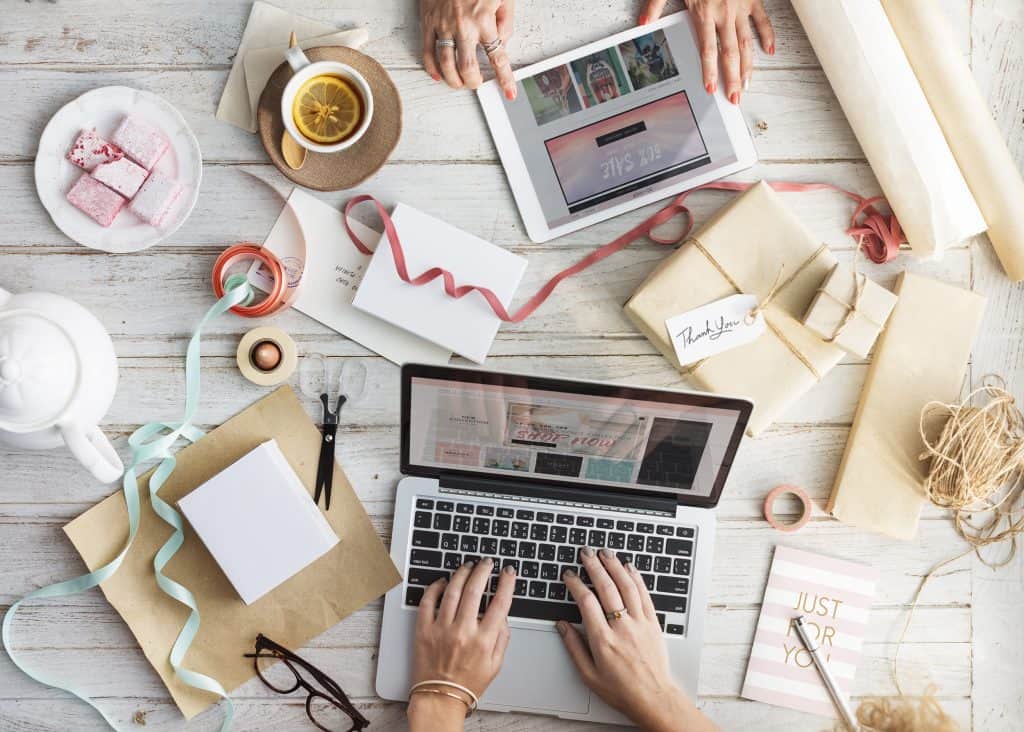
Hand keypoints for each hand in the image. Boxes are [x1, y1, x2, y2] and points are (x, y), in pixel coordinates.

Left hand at [407, 559, 515, 731]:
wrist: (440, 698)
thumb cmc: (468, 683)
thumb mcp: (496, 664)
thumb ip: (502, 637)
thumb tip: (503, 615)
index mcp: (483, 641)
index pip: (500, 603)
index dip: (506, 583)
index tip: (508, 572)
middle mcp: (463, 632)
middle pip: (475, 590)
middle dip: (483, 571)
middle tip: (486, 563)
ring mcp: (441, 629)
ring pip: (452, 591)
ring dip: (461, 574)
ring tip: (467, 566)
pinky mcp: (423, 630)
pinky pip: (428, 602)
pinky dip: (434, 587)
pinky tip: (442, 582)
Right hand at [420, 0, 517, 98]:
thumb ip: (506, 21)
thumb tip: (502, 42)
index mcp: (484, 19)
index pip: (497, 57)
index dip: (505, 79)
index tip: (509, 92)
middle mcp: (463, 26)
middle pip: (467, 67)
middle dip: (473, 82)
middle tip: (477, 84)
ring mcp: (443, 25)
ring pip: (446, 64)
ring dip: (453, 80)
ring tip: (459, 83)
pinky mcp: (427, 21)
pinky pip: (427, 51)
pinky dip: (432, 67)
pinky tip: (438, 75)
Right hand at [557, 548, 718, 731]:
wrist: (654, 698)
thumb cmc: (621, 690)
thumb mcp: (588, 675)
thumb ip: (573, 647)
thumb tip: (562, 626)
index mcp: (603, 640)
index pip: (586, 602)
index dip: (576, 584)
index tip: (569, 575)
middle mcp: (622, 628)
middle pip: (606, 588)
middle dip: (594, 566)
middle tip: (586, 553)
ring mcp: (640, 623)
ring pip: (627, 586)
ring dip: (615, 566)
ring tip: (605, 553)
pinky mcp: (653, 623)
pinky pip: (644, 594)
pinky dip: (636, 578)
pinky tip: (629, 567)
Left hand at [640, 0, 774, 104]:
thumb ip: (656, 5)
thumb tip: (643, 23)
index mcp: (704, 12)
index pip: (708, 49)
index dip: (710, 71)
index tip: (711, 88)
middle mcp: (725, 12)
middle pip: (730, 52)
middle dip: (732, 78)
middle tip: (735, 97)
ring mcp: (741, 6)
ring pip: (747, 41)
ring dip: (748, 65)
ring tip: (747, 84)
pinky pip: (762, 20)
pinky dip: (767, 35)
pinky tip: (769, 51)